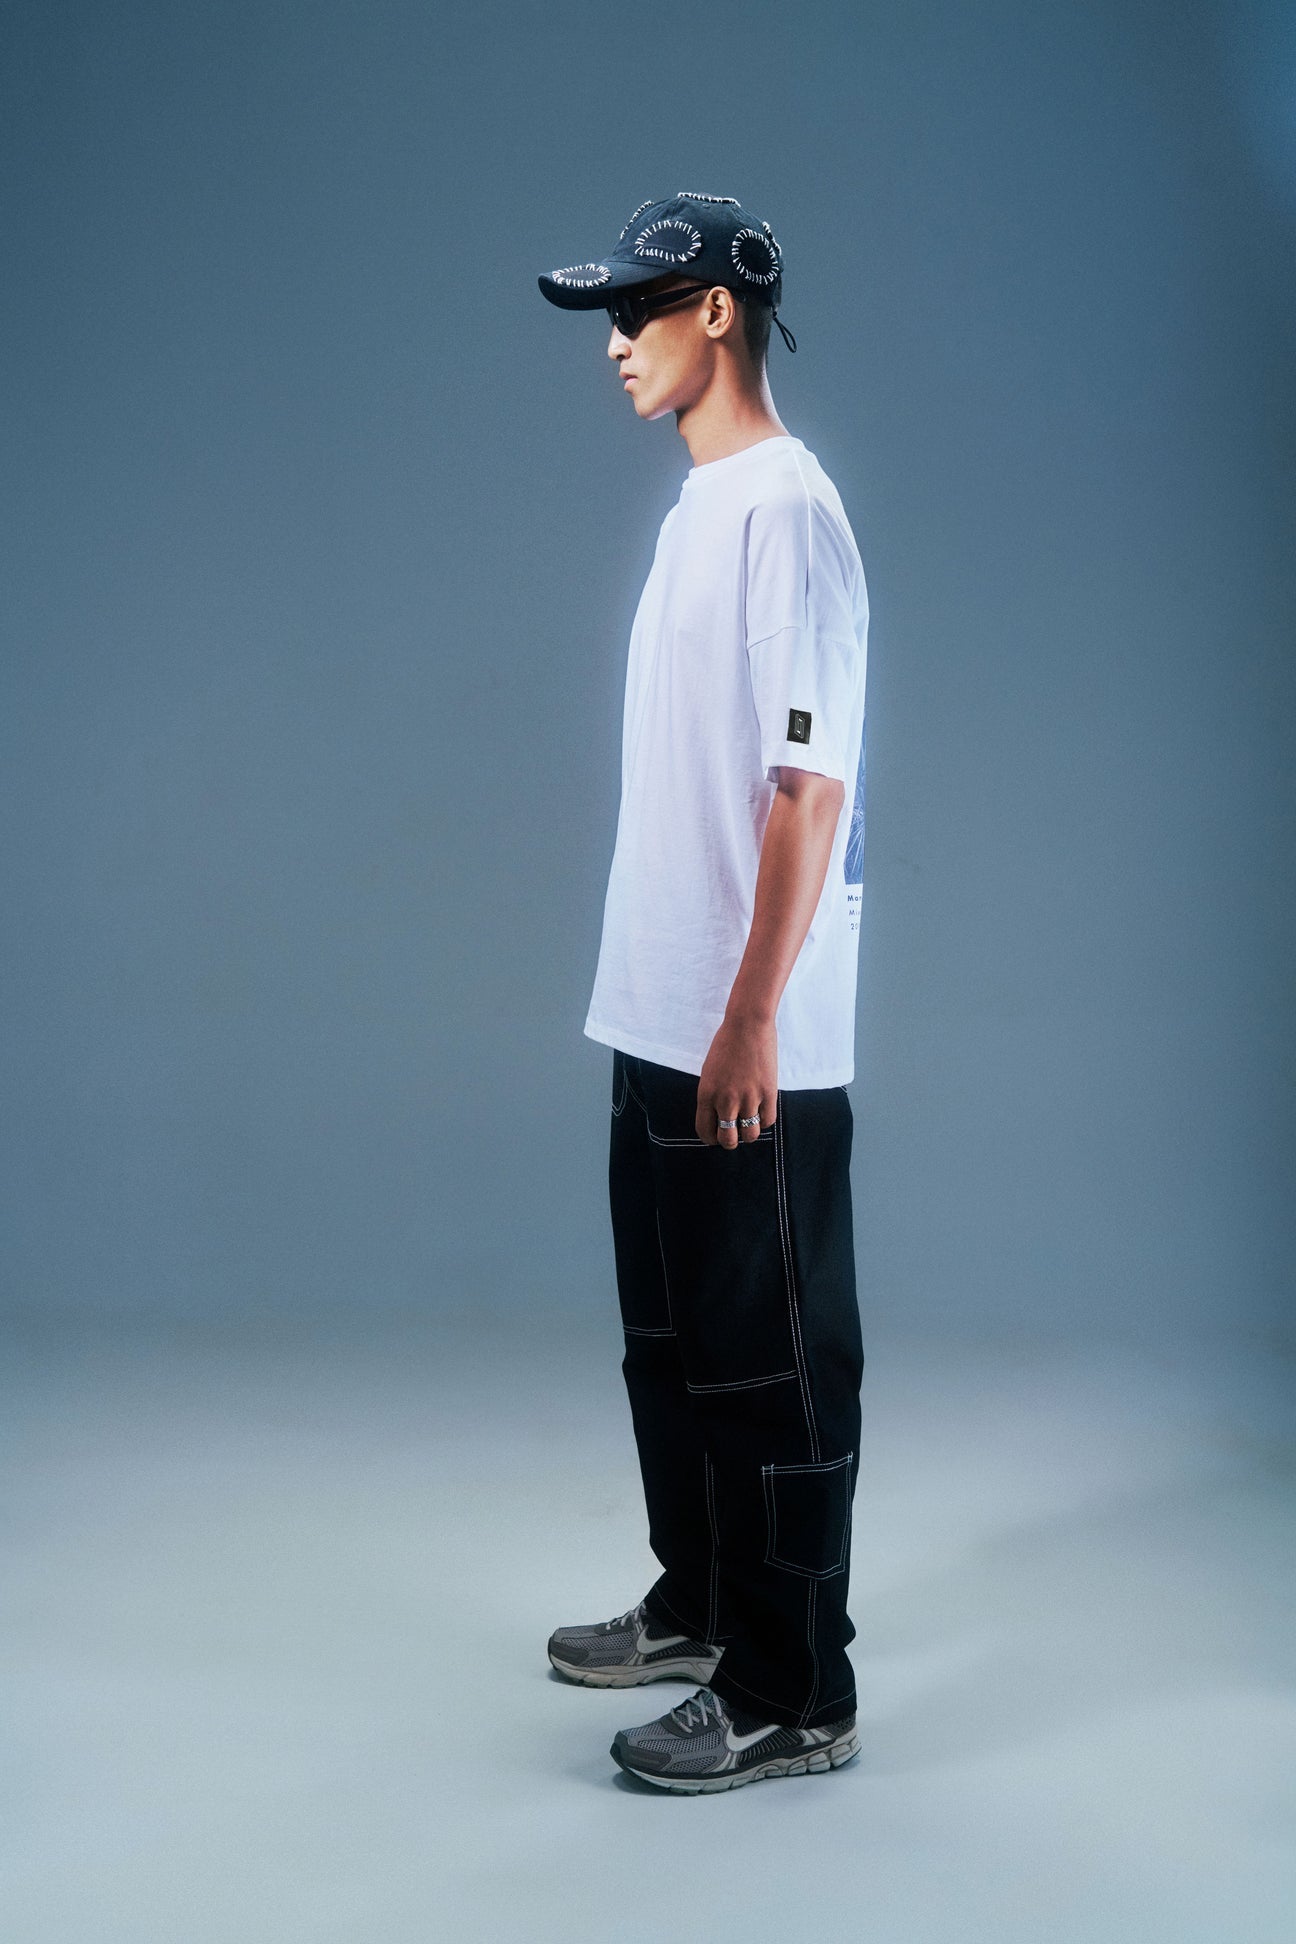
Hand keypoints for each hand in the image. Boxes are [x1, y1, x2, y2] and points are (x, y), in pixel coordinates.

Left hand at [696, 1014, 777, 1148]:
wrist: (747, 1024)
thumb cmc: (726, 1044)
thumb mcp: (709, 1072)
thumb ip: (713, 1095)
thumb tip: (719, 1115)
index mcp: (706, 1094)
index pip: (705, 1131)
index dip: (711, 1139)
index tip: (716, 1136)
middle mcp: (725, 1100)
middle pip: (727, 1139)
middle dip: (730, 1141)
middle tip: (734, 1134)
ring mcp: (748, 1098)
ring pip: (749, 1135)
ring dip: (748, 1133)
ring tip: (749, 1123)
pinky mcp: (768, 1093)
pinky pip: (767, 1121)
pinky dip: (763, 1120)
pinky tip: (761, 1111)